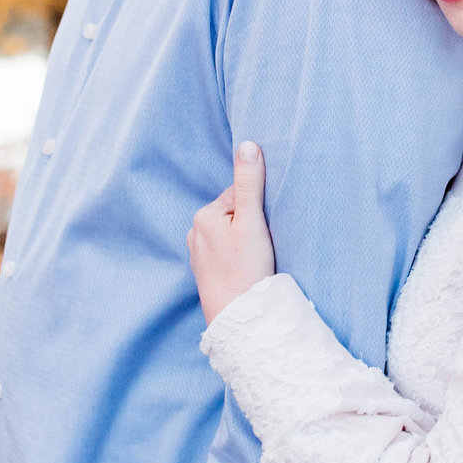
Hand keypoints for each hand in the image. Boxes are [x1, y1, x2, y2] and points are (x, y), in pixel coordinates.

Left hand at [188, 141, 274, 323]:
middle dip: (250, 223)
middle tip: (262, 246)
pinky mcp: (204, 270)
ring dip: (244, 239)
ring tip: (254, 259)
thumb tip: (248, 145)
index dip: (258, 209)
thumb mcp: (252, 221)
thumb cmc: (246, 269)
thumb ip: (249, 183)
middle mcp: (195, 230)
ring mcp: (198, 252)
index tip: (266, 229)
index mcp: (205, 215)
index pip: (239, 195)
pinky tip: (245, 268)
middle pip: (233, 213)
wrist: (238, 318)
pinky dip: (236, 255)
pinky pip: (225, 251)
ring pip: (230, 233)